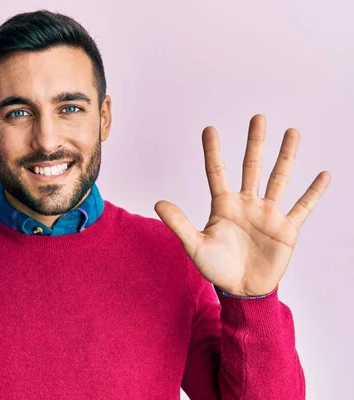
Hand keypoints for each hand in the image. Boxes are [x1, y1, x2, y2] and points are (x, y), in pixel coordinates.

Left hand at [154, 114, 330, 296]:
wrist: (241, 290)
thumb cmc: (216, 268)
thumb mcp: (195, 245)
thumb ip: (179, 224)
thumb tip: (158, 203)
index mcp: (223, 205)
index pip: (216, 171)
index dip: (212, 150)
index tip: (209, 128)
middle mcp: (246, 203)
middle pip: (251, 166)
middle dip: (255, 142)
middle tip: (258, 117)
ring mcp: (268, 214)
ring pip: (279, 178)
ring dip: (286, 156)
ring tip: (292, 132)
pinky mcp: (286, 228)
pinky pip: (302, 207)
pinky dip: (313, 192)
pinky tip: (323, 174)